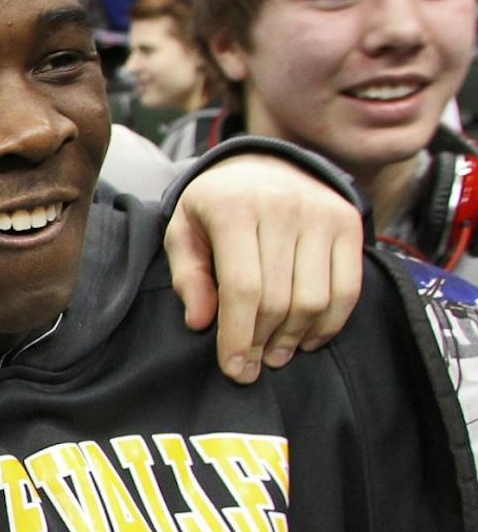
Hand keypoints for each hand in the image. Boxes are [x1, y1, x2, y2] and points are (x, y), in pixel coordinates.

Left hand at [165, 153, 362, 381]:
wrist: (262, 163)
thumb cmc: (215, 206)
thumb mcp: (183, 231)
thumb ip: (187, 275)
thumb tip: (200, 322)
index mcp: (234, 209)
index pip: (242, 288)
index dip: (238, 336)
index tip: (234, 369)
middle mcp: (283, 208)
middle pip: (280, 299)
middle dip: (263, 343)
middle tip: (251, 366)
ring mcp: (322, 214)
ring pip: (316, 298)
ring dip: (295, 337)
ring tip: (275, 354)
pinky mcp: (349, 223)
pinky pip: (347, 288)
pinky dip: (330, 322)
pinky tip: (308, 339)